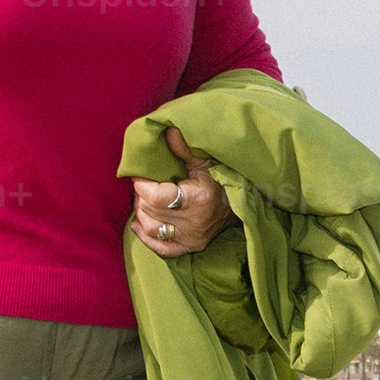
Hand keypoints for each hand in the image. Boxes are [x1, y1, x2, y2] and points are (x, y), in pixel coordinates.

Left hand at [130, 125, 229, 257]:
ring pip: (152, 228)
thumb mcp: (205, 162)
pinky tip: (138, 225)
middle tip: (144, 185)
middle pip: (151, 211)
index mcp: (198, 199)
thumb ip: (184, 148)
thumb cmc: (222, 180)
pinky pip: (162, 249)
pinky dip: (146, 239)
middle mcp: (195, 221)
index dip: (142, 185)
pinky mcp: (191, 247)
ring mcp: (192, 237)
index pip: (157, 196)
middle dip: (142, 197)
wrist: (241, 205)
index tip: (139, 175)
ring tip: (144, 201)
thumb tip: (168, 130)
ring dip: (142, 213)